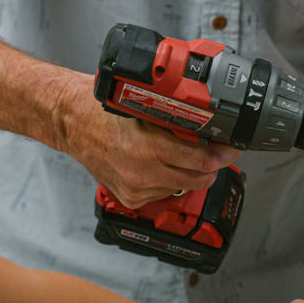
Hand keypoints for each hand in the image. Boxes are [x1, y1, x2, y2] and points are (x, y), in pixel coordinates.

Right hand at [55, 73, 239, 207]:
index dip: (223, 155)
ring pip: (183, 187)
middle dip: (210, 166)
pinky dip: (168, 180)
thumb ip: (176, 117)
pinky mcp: (131, 198)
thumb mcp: (144, 104)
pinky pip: (164, 193)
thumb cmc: (101, 108)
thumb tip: (208, 123)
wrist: (72, 122)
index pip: (202, 161)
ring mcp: (136, 189)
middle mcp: (143, 173)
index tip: (231, 149)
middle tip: (213, 152)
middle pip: (199, 179)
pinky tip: (159, 165)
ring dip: (188, 173)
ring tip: (178, 154)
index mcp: (148, 147)